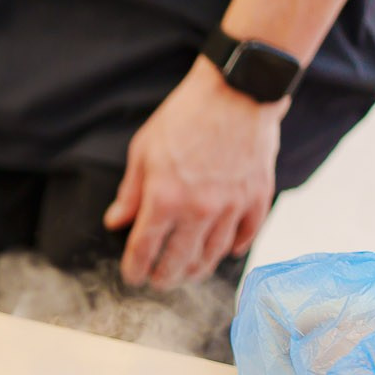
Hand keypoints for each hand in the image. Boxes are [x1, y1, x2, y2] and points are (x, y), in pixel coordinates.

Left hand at [105, 57, 282, 290]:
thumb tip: (116, 221)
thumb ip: (131, 192)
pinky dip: (234, 248)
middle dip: (165, 277)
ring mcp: (233, 205)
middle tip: (158, 282)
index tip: (132, 277)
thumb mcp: (143, 150)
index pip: (145, 248)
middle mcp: (200, 209)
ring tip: (186, 273)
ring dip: (197, 269)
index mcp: (165, 198)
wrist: (237, 92)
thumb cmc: (185, 116)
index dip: (135, 268)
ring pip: (214, 254)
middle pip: (179, 261)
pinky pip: (246, 235)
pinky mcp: (258, 197)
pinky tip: (224, 252)